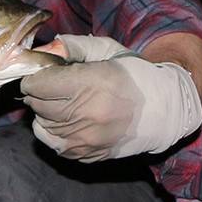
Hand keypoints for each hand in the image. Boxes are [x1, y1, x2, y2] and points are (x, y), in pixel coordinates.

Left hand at [21, 34, 201, 160]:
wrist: (165, 110)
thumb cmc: (135, 76)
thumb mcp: (107, 51)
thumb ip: (73, 46)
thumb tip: (44, 49)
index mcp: (88, 84)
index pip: (37, 85)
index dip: (36, 77)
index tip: (44, 75)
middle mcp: (84, 114)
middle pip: (37, 105)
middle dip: (39, 94)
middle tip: (53, 88)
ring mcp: (85, 139)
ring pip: (42, 126)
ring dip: (46, 114)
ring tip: (63, 105)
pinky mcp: (87, 155)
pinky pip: (54, 145)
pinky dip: (53, 133)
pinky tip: (68, 122)